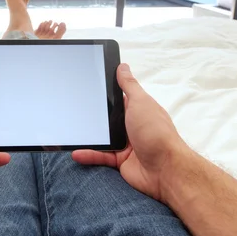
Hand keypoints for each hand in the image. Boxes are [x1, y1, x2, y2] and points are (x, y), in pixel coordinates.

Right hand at [72, 63, 188, 201]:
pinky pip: (101, 156)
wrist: (165, 169)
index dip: (104, 93)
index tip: (86, 86)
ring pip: (102, 138)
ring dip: (89, 136)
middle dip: (93, 116)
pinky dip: (89, 155)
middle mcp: (131, 125)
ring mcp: (125, 144)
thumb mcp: (141, 102)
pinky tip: (77, 152)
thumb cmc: (156, 132)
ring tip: (71, 131)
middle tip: (73, 109)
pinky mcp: (120, 161)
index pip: (118, 98)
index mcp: (137, 109)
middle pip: (107, 118)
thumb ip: (129, 85)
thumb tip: (122, 66)